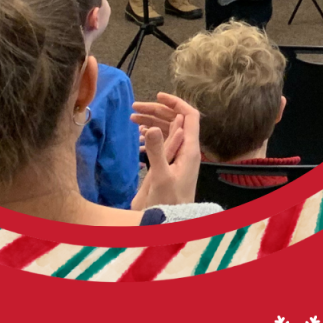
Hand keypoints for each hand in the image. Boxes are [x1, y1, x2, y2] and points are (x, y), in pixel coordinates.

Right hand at [130, 93, 201, 208]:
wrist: (170, 226)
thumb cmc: (168, 203)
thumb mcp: (161, 177)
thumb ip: (157, 151)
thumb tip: (154, 126)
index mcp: (190, 150)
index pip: (190, 116)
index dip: (176, 102)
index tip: (157, 95)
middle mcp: (186, 151)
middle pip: (175, 121)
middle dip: (156, 111)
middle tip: (133, 109)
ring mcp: (178, 159)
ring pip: (167, 131)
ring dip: (151, 122)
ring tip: (132, 119)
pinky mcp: (169, 167)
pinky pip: (162, 144)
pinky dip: (151, 136)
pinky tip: (139, 137)